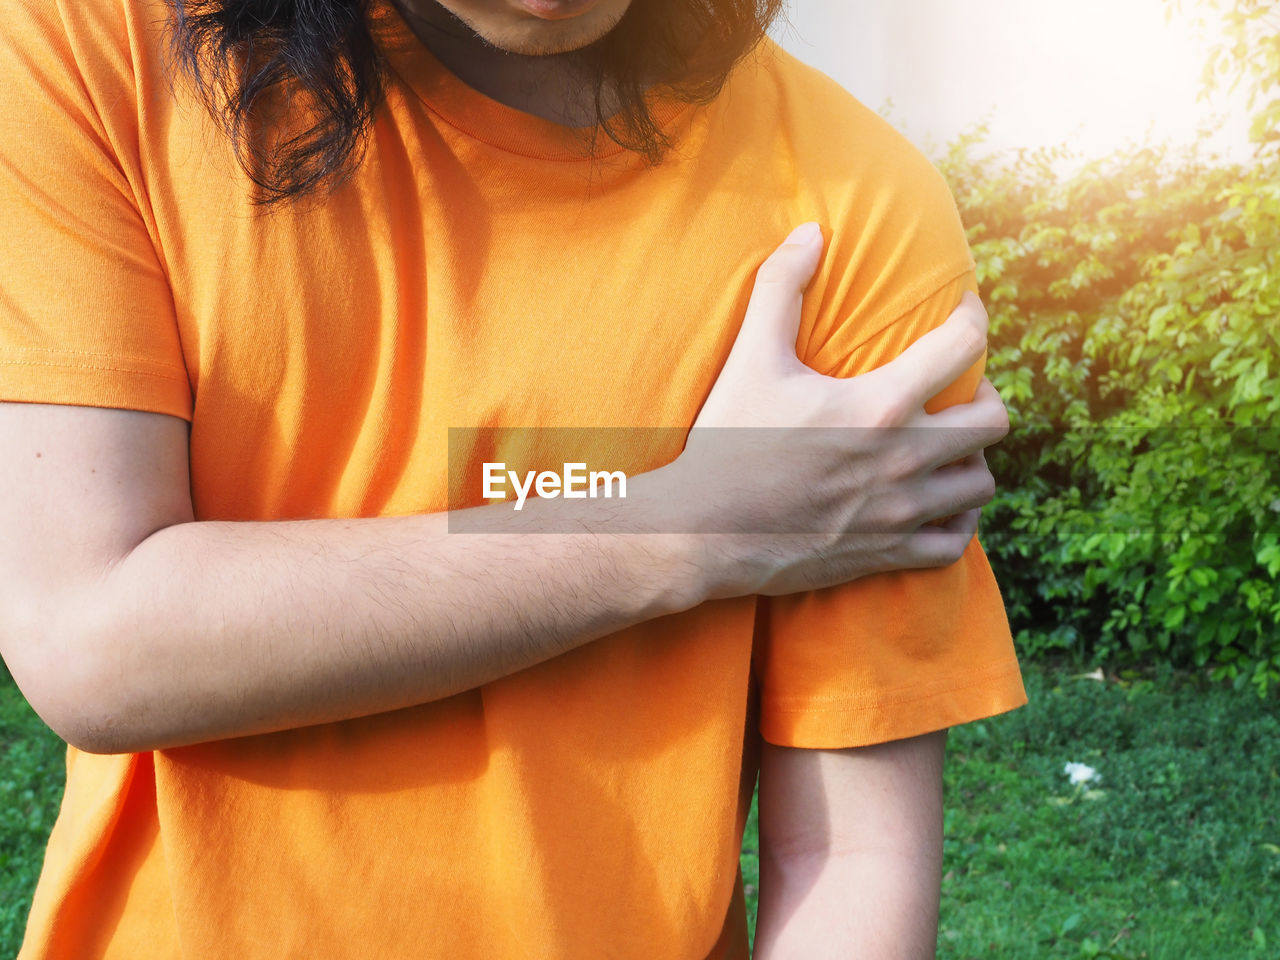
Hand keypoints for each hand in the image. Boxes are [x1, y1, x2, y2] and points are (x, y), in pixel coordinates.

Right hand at [665, 222, 1008, 598]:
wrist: (701, 532)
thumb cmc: (725, 442)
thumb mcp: (750, 358)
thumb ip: (780, 287)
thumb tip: (809, 232)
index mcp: (879, 404)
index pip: (964, 347)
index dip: (973, 318)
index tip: (963, 313)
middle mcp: (904, 459)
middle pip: (994, 421)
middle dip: (982, 397)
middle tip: (956, 391)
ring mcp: (899, 512)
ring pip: (980, 483)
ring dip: (971, 460)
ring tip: (946, 447)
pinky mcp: (886, 553)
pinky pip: (955, 543)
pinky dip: (956, 521)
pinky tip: (935, 503)